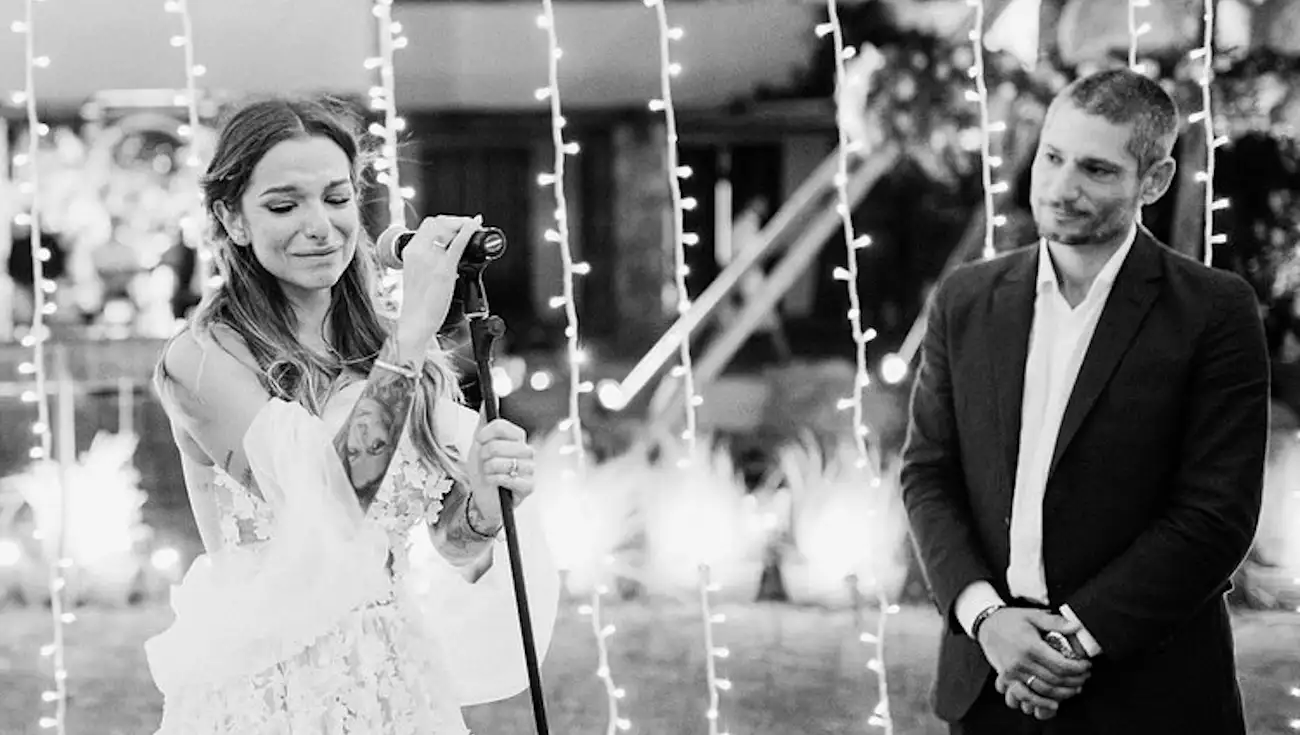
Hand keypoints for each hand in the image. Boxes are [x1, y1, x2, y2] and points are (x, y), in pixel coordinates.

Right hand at [396, 214, 481, 359]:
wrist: (415, 322)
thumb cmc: (418, 302)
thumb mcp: (417, 274)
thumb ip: (428, 260)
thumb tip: (446, 253)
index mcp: (409, 251)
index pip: (428, 224)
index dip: (446, 221)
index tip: (458, 225)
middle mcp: (418, 252)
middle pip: (438, 222)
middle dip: (455, 220)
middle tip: (469, 226)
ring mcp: (430, 260)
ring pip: (449, 229)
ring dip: (464, 225)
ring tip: (475, 228)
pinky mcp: (444, 270)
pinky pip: (458, 244)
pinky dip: (468, 231)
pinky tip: (476, 226)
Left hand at [466, 415, 534, 529]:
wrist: (483, 496)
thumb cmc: (483, 470)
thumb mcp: (480, 444)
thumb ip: (484, 421)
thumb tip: (487, 398)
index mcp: (517, 438)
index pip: (502, 427)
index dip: (486, 434)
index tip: (479, 441)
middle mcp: (527, 451)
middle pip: (500, 445)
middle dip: (485, 455)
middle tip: (485, 462)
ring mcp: (530, 469)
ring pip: (504, 462)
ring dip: (489, 469)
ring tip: (489, 474)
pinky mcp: (529, 486)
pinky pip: (509, 478)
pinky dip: (496, 481)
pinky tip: (495, 484)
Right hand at [978, 608, 1091, 717]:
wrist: (986, 626)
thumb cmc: (1010, 619)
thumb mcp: (1033, 615)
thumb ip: (1055, 622)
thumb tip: (1076, 627)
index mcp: (1030, 646)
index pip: (1060, 664)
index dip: (1078, 668)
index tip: (1087, 666)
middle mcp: (1021, 661)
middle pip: (1055, 679)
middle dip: (1075, 680)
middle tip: (1085, 676)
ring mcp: (1013, 672)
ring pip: (1044, 689)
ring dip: (1063, 692)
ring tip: (1075, 688)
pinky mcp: (1007, 678)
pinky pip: (1026, 695)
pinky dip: (1041, 702)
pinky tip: (1055, 704)